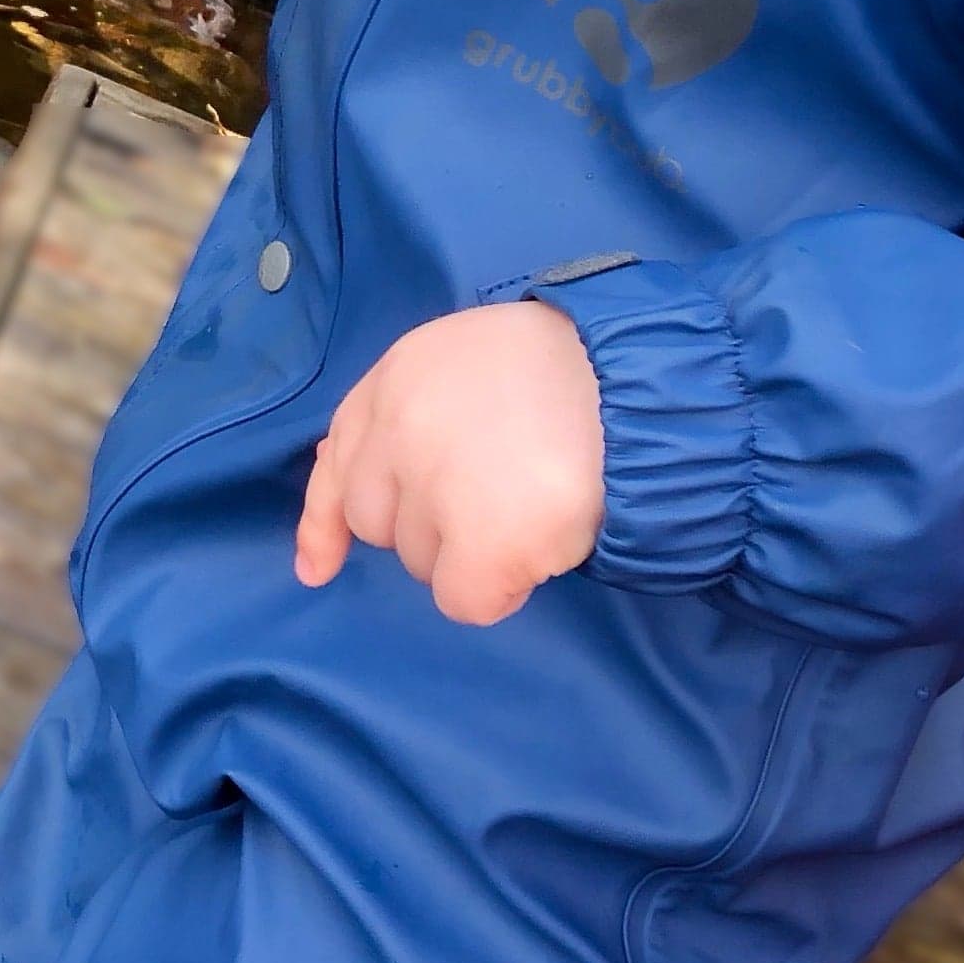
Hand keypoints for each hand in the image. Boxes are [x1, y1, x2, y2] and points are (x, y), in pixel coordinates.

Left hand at [294, 303, 604, 627]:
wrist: (647, 388)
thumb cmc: (575, 374)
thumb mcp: (476, 361)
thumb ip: (421, 409)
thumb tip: (367, 480)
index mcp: (399, 375)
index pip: (337, 460)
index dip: (325, 519)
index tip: (317, 566)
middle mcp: (400, 429)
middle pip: (377, 521)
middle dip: (427, 524)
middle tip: (500, 493)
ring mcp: (436, 488)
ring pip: (421, 564)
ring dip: (468, 553)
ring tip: (533, 502)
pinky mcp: (482, 544)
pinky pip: (464, 602)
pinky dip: (500, 589)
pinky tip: (539, 547)